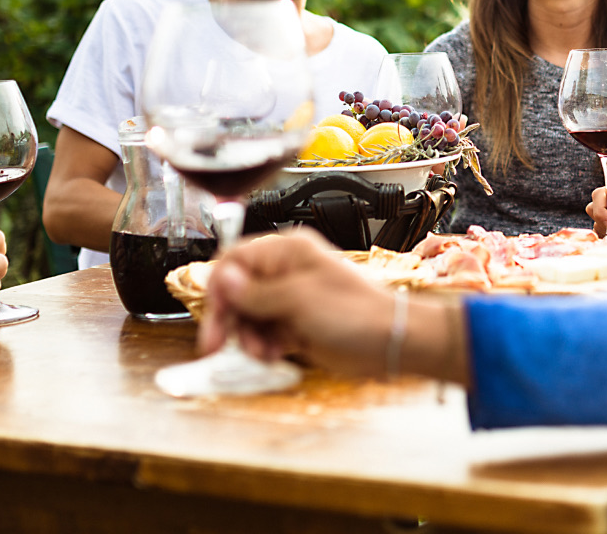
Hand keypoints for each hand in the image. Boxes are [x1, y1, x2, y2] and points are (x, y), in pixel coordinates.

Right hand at [199, 230, 393, 374]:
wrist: (391, 342)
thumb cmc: (359, 312)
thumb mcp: (299, 299)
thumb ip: (258, 291)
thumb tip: (225, 279)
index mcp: (289, 252)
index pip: (237, 259)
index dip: (221, 286)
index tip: (215, 313)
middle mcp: (287, 273)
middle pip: (238, 291)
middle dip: (229, 318)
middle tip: (218, 343)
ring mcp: (292, 300)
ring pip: (249, 317)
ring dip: (247, 337)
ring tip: (260, 351)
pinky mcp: (297, 326)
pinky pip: (265, 334)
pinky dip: (262, 346)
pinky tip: (272, 354)